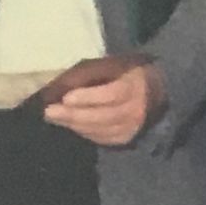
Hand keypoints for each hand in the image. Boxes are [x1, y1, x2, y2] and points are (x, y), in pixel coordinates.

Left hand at [44, 63, 164, 145]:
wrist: (156, 92)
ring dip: (75, 125)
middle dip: (74, 115)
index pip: (112, 95)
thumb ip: (89, 73)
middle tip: (49, 112)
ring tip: (54, 118)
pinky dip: (83, 132)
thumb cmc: (126, 73)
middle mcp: (135, 110)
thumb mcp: (111, 65)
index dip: (89, 97)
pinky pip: (101, 138)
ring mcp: (131, 128)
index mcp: (134, 87)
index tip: (67, 97)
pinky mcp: (125, 139)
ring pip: (100, 130)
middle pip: (103, 116)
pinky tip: (70, 125)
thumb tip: (61, 85)